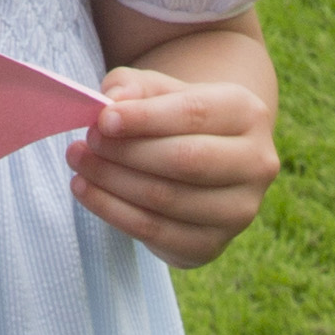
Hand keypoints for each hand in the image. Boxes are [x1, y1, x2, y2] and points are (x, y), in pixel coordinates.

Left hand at [69, 65, 281, 267]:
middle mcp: (256, 164)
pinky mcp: (213, 246)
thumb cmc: (172, 113)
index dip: (145, 118)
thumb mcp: (155, 88)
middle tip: (84, 143)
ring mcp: (239, 211)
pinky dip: (114, 212)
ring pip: (169, 200)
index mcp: (247, 113)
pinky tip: (87, 191)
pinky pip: (158, 233)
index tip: (102, 120)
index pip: (194, 114)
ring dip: (113, 183)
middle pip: (186, 161)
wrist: (201, 153)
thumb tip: (113, 102)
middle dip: (127, 153)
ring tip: (79, 163)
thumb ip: (133, 88)